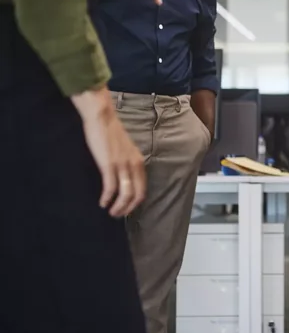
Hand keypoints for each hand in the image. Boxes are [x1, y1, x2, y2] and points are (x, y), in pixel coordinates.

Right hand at [71, 86, 146, 216]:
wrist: (102, 117)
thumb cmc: (109, 132)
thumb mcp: (124, 149)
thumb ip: (125, 162)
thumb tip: (121, 176)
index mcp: (138, 161)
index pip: (142, 188)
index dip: (135, 202)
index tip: (126, 208)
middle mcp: (134, 164)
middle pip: (137, 195)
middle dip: (128, 209)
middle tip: (117, 215)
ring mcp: (122, 165)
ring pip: (125, 194)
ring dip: (118, 207)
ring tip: (110, 212)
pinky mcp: (109, 164)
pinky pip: (111, 187)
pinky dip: (107, 198)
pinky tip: (102, 203)